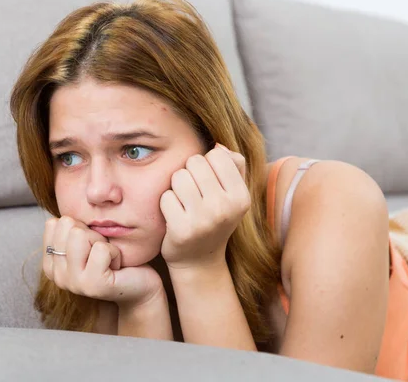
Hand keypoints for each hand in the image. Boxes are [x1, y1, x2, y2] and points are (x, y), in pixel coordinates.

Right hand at [42, 216, 163, 306]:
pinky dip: (115, 252)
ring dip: (102, 242)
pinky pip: (101, 249)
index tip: (89, 245)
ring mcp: (74, 282)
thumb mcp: (87, 241)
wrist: (139, 286)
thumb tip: (63, 218)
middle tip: (101, 253)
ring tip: (107, 258)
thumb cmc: (112, 259)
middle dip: (92, 233)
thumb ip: (70, 230)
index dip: (80, 227)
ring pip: (81, 235)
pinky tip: (116, 266)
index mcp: (51, 264)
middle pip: (68, 226)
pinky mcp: (93, 284)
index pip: (53, 224)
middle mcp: (57, 276)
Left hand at [159, 144, 250, 268]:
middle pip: (194, 162)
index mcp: (241, 197)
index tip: (208, 183)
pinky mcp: (181, 230)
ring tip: (185, 203)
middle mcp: (226, 208)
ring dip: (177, 187)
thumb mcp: (233, 194)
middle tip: (194, 195)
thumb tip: (217, 146)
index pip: (216, 155)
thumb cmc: (215, 217)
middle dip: (190, 174)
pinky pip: (166, 197)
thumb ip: (233, 164)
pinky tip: (175, 217)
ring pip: (178, 177)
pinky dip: (167, 204)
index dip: (208, 165)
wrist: (200, 261)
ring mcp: (204, 220)